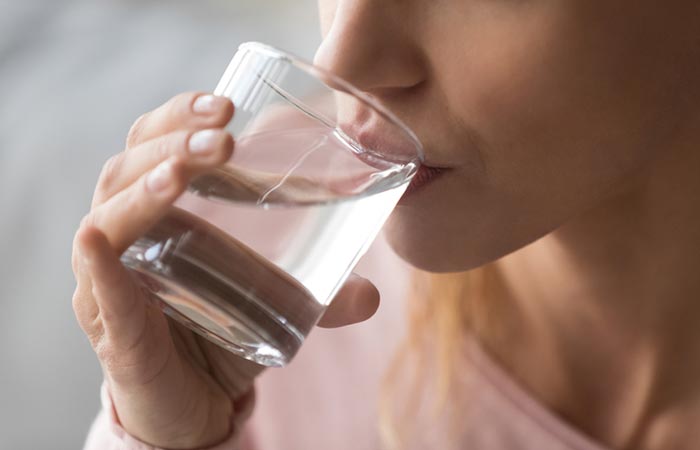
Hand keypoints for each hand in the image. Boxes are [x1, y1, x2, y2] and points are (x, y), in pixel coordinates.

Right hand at [71, 92, 379, 448]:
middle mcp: (126, 235)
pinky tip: (99, 241)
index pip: (154, 142)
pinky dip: (99, 265)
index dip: (181, 116)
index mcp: (160, 211)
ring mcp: (110, 281)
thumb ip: (321, 295)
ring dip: (144, 187)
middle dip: (173, 141)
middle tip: (222, 133)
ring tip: (183, 172)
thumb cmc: (222, 332)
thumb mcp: (274, 301)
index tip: (228, 105)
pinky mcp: (112, 329)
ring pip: (109, 217)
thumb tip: (373, 295)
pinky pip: (99, 291)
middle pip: (129, 166)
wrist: (194, 403)